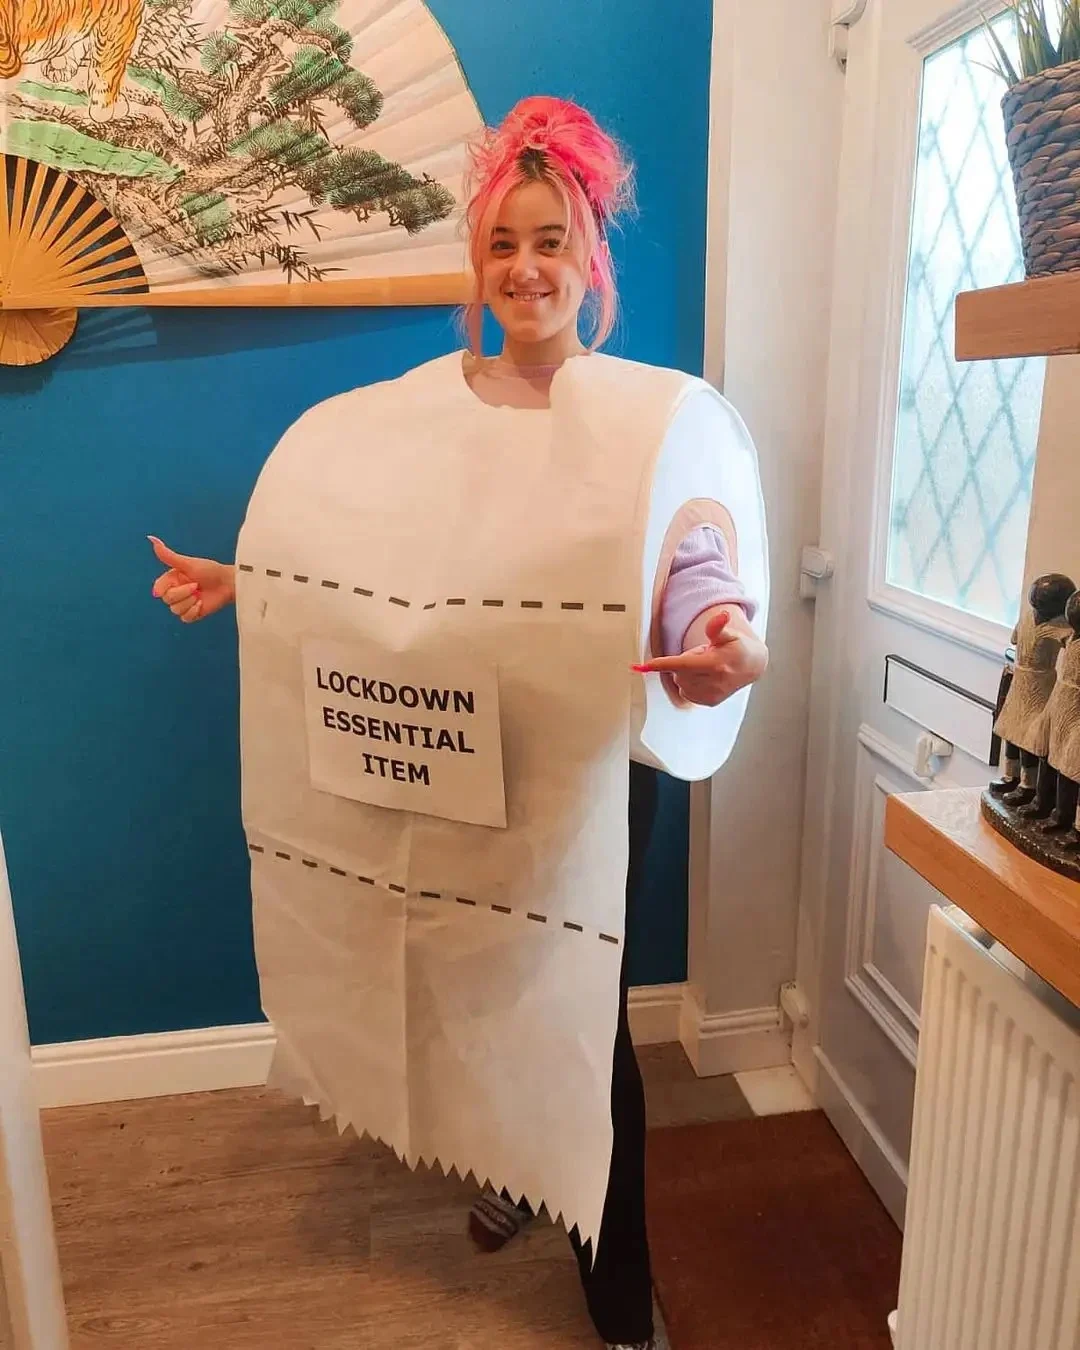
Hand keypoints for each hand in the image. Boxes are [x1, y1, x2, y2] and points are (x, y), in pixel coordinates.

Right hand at [149, 536, 235, 623]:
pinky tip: (201, 604)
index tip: (177, 582)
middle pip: (167, 599)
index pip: (159, 589)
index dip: (166, 588)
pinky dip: (193, 612)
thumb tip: (151, 538)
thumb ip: (168, 555)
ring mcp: (184, 604)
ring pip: (175, 610)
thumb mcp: (187, 563)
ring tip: (200, 595)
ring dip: (189, 602)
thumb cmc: (210, 570)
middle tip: (196, 585)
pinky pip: (184, 618)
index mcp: (172, 580)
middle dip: (182, 593)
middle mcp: (176, 592)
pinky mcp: (192, 614)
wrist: (227, 583)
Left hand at [633, 606, 767, 706]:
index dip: (662, 664)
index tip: (643, 666)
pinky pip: (685, 692)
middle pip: (679, 673)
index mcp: (717, 664)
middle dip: (684, 662)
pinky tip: (704, 678)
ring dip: (686, 674)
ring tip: (705, 667)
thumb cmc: (738, 648)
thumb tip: (722, 615)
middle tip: (702, 655)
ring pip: (680, 683)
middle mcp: (714, 682)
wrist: (752, 667)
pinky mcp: (709, 702)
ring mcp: (712, 695)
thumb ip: (718, 626)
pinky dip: (689, 684)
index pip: (683, 664)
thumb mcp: (729, 633)